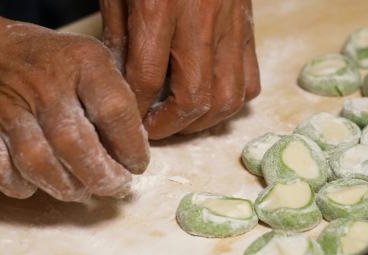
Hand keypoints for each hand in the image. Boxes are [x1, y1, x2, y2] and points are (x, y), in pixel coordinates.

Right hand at [0, 24, 149, 200]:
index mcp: (80, 61)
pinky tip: (35, 182)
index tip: (135, 164)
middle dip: (101, 177)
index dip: (131, 147)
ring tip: (80, 190)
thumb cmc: (45, 66)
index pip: (115, 110)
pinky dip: (21, 186)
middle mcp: (41, 82)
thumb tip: (133, 151)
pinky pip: (0, 171)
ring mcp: (3, 106)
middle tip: (114, 187)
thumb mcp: (87, 61)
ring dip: (66, 186)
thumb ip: (113, 98)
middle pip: (76, 144)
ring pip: (38, 162)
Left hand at [100, 0, 260, 139]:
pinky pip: (250, 78)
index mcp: (159, 6)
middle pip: (195, 99)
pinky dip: (232, 99)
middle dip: (169, 126)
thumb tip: (120, 79)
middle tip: (151, 130)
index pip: (147, 79)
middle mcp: (201, 19)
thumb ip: (117, 31)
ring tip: (180, 121)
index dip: (135, 109)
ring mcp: (232, 23)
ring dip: (203, 121)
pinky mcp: (249, 24)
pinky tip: (209, 97)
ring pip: (229, 97)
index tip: (125, 119)